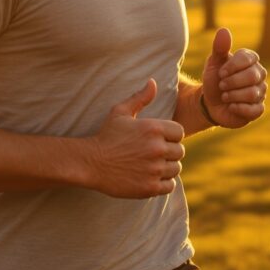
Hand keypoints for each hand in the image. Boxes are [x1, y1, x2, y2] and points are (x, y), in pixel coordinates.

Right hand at [87, 79, 185, 198]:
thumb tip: (153, 82)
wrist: (90, 162)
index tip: (158, 140)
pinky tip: (151, 177)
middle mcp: (157, 148)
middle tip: (153, 154)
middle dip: (169, 152)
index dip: (170, 136)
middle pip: (179, 151)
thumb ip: (140, 97)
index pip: (179, 132)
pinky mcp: (149, 186)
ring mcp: (154, 168)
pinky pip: (169, 185)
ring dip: (167, 167)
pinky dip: (163, 183)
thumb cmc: (106, 135)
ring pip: (175, 168)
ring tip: (151, 165)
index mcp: (154, 128)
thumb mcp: (120, 112)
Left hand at [200, 28, 267, 128]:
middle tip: (221, 85)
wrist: (211, 102)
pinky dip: (239, 108)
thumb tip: (223, 30)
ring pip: (252, 93)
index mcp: (250, 60)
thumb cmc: (215, 79)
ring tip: (224, 96)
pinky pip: (255, 110)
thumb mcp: (213, 63)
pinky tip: (231, 106)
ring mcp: (261, 92)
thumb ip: (219, 48)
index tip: (220, 73)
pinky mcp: (258, 109)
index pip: (249, 58)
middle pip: (252, 76)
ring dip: (233, 96)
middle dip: (232, 82)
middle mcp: (259, 74)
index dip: (233, 66)